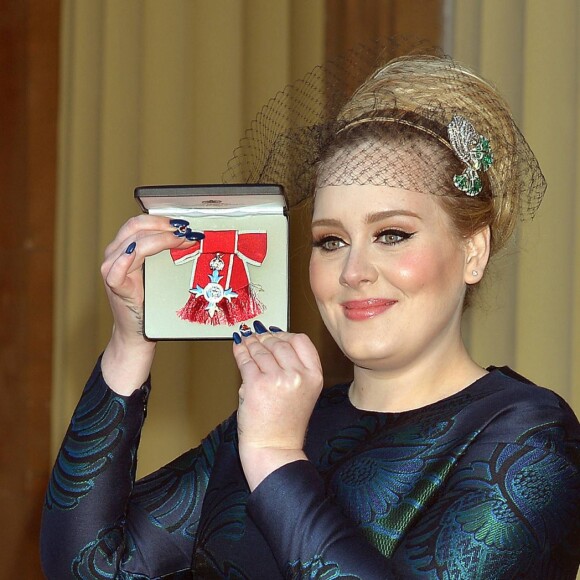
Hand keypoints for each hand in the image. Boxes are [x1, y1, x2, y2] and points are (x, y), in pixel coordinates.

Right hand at [100, 215, 202, 393]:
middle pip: (136, 227)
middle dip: (165, 228)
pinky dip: (126, 259)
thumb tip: (190, 236)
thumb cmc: (150, 301)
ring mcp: (112, 268)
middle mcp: (114, 253)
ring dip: (160, 240)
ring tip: (182, 242)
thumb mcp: (159, 271)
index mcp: (124, 246)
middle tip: (187, 233)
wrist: (138, 331)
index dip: (163, 220)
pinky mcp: (114, 285)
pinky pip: (117, 269)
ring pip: (134, 243)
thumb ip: (166, 253)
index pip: (140, 223)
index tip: (186, 225)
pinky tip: (137, 254)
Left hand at [233, 323, 322, 489]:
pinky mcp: (256, 384)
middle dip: (266, 338)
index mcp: (314, 376)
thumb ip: (292, 367)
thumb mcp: (302, 391)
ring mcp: (277, 379)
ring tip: (246, 342)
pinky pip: (246, 360)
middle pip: (280, 342)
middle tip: (257, 338)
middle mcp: (298, 375)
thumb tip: (271, 339)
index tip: (275, 335)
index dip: (286, 334)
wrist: (274, 448)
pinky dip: (241, 352)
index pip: (301, 341)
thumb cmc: (285, 423)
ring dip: (251, 343)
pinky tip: (239, 348)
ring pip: (261, 350)